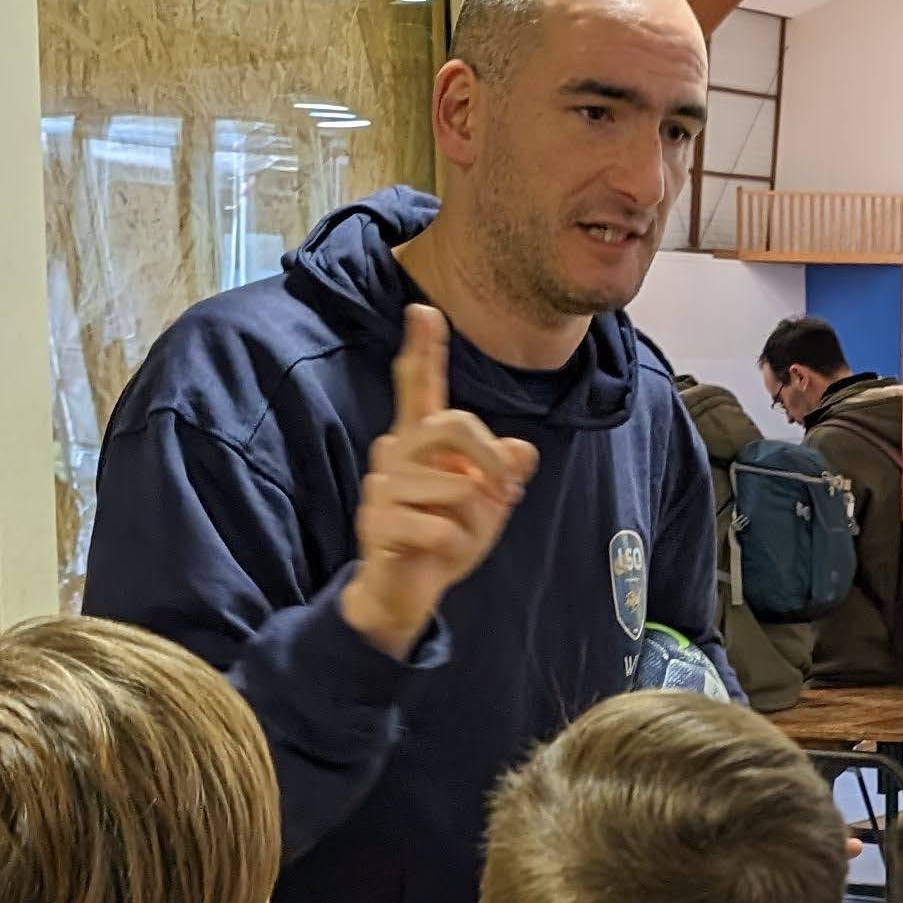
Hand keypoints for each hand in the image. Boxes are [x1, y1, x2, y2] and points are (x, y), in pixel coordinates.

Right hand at [341, 306, 538, 660]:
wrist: (402, 592)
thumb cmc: (442, 540)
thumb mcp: (486, 505)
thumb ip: (501, 472)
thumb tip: (523, 450)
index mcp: (418, 441)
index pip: (418, 386)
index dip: (422, 350)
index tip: (422, 310)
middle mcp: (395, 452)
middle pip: (454, 423)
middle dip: (491, 460)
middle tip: (504, 496)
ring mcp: (383, 487)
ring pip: (459, 488)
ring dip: (476, 521)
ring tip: (459, 538)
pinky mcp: (378, 523)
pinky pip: (442, 529)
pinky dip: (457, 548)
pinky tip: (440, 556)